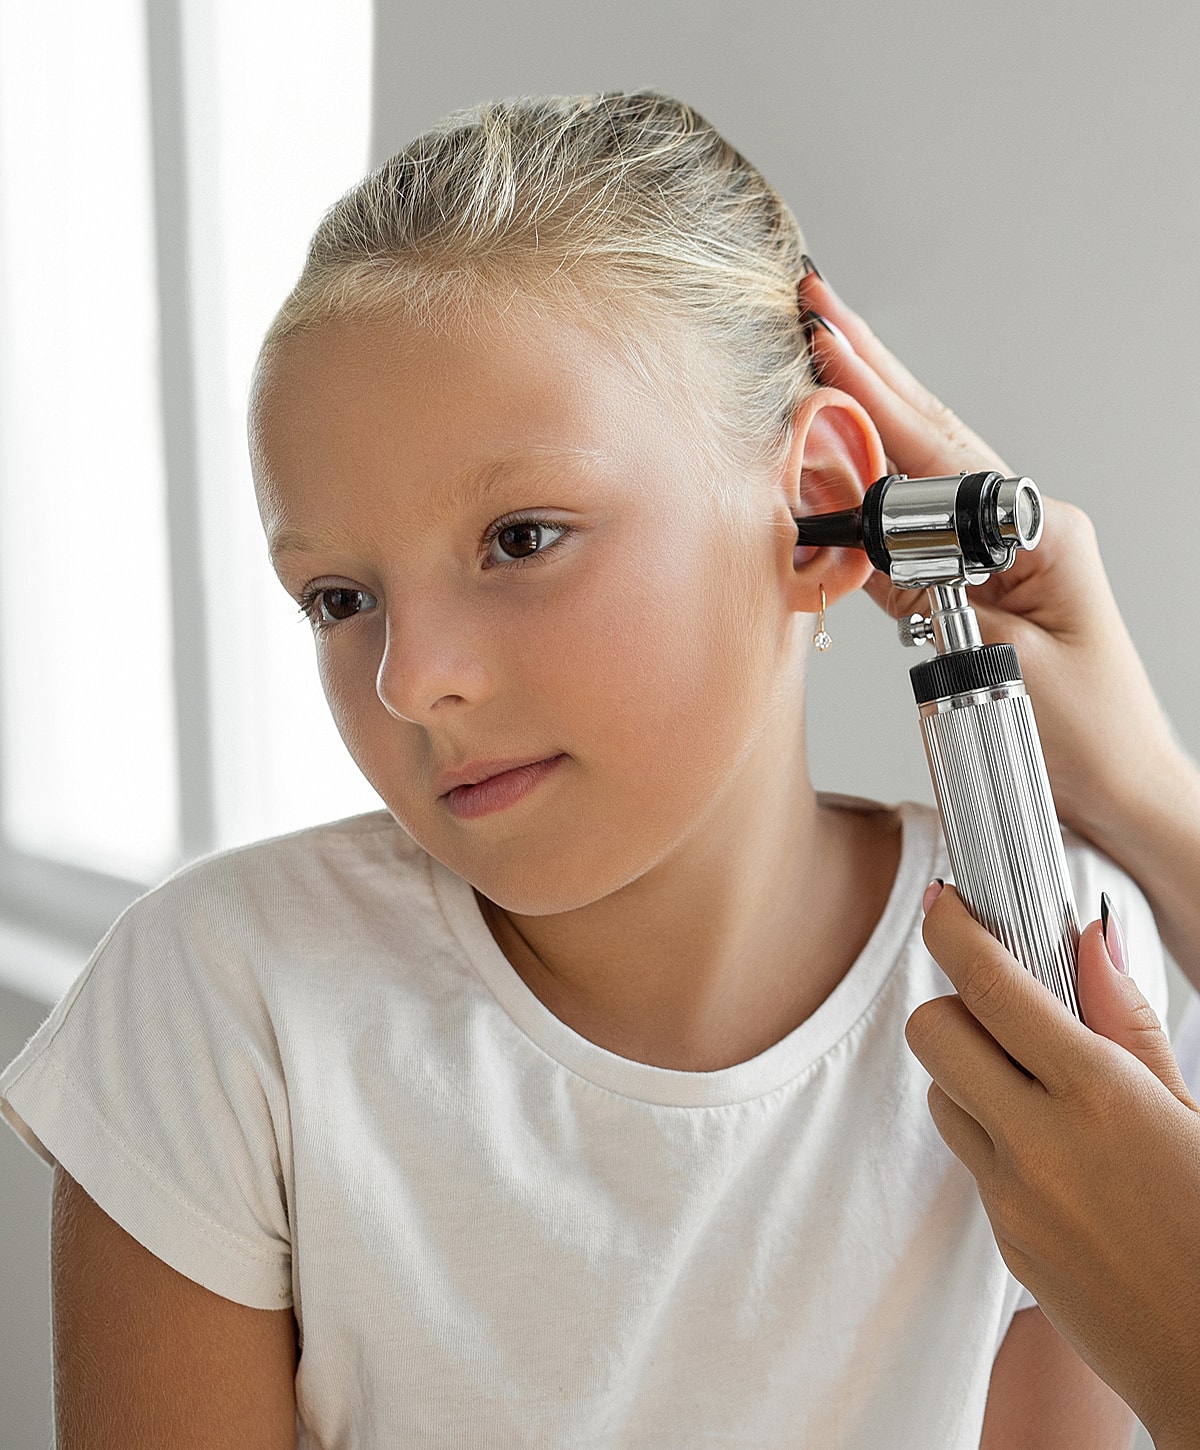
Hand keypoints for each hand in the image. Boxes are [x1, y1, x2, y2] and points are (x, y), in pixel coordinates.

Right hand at [795, 264, 1185, 856]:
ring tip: (827, 349)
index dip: (872, 399)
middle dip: (871, 368)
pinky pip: (922, 518)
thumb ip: (919, 593)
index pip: (936, 456)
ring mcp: (1008, 550)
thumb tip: (853, 533)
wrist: (1123, 795)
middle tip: (819, 305)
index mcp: (1040, 534)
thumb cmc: (1082, 741)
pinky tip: (849, 446)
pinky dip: (878, 473)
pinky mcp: (990, 579)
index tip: (825, 343)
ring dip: (873, 407)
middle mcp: (1026, 529)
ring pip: (928, 466)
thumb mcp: (997, 664)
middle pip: (934, 435)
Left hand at [908, 883, 1199, 1447]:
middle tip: (1002, 1009)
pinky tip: (1054, 1150)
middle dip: (954, 1005)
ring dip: (968, 1073)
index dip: (954, 931)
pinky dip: (992, 1134)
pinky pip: (970, 1160)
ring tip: (1036, 1084)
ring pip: (939, 1095)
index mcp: (1100, 1096)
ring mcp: (1014, 1197)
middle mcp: (1042, 1142)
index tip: (944, 903)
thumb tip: (1088, 936)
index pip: (990, 986)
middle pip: (932, 1032)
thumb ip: (1128, 1024)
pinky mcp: (1004, 1239)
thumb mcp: (1194, 1112)